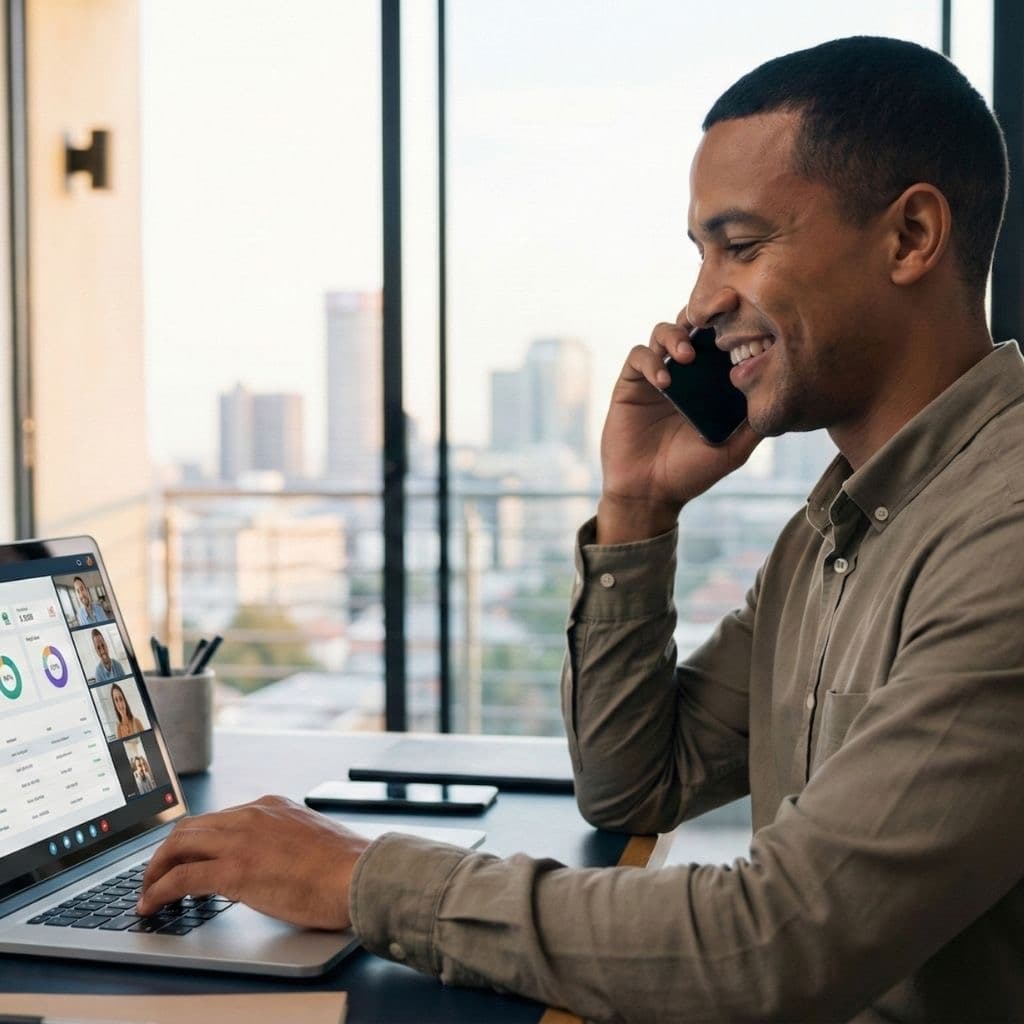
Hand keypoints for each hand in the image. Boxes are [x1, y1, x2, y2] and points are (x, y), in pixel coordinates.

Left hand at [137, 795, 370, 929]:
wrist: (358, 874)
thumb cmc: (344, 866)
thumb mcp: (308, 838)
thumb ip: (283, 840)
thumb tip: (270, 862)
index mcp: (270, 806)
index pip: (217, 818)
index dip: (193, 840)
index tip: (183, 856)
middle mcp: (251, 815)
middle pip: (189, 827)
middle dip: (165, 852)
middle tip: (154, 876)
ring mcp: (240, 840)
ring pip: (178, 845)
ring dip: (155, 870)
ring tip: (147, 892)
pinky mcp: (234, 870)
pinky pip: (181, 877)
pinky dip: (159, 890)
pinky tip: (152, 905)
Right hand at [597, 308, 760, 542]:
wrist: (650, 493)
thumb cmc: (692, 472)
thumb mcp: (735, 448)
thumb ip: (755, 422)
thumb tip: (785, 392)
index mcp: (712, 380)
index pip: (723, 337)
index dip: (734, 320)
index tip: (751, 311)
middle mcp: (686, 371)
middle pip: (693, 323)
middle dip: (707, 309)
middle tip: (723, 306)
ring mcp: (657, 374)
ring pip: (664, 331)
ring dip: (676, 335)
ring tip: (688, 356)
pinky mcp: (631, 383)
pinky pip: (639, 356)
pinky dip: (652, 361)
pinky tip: (665, 381)